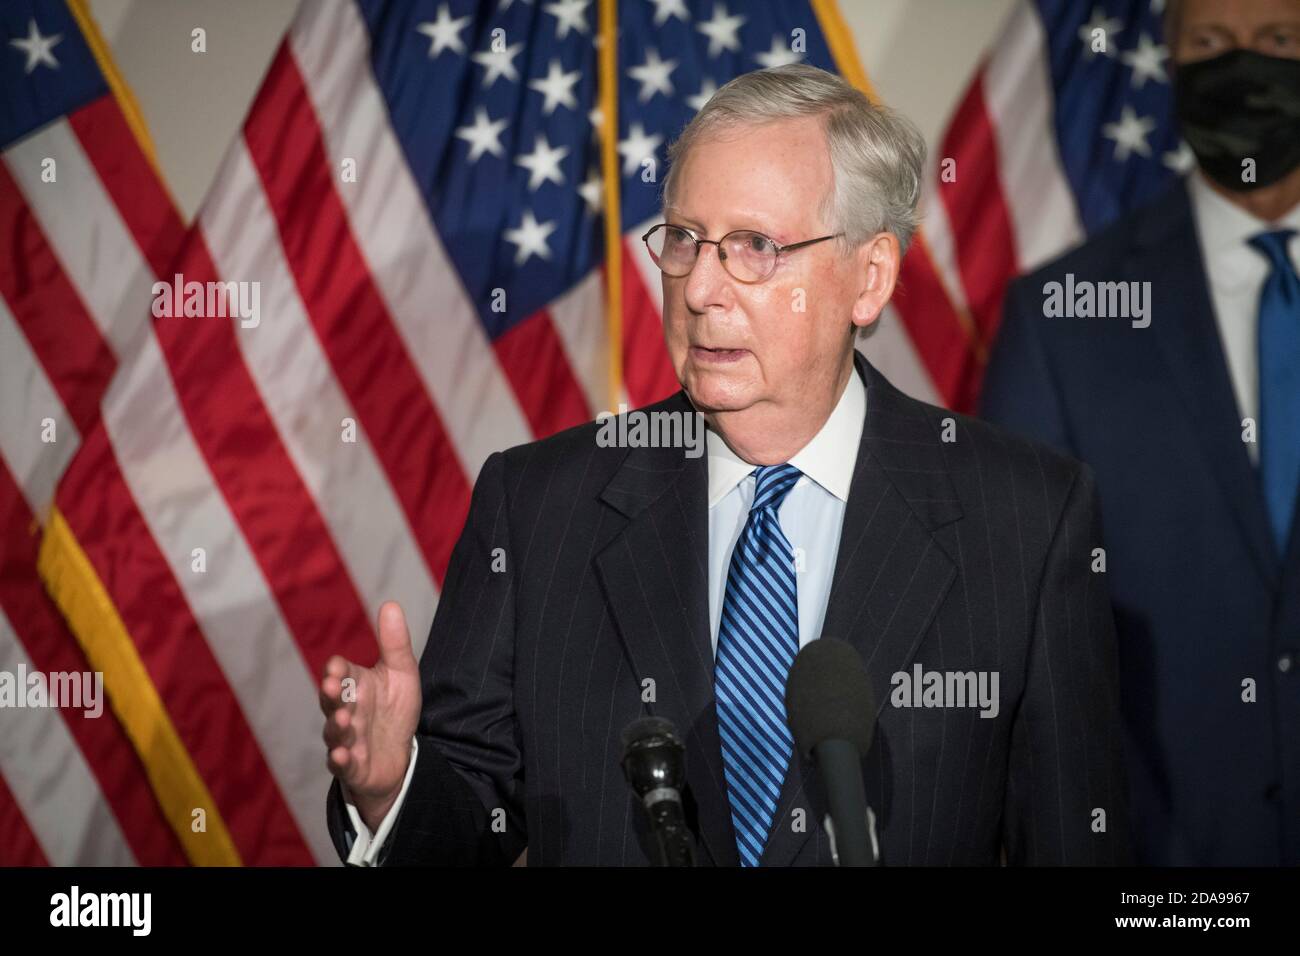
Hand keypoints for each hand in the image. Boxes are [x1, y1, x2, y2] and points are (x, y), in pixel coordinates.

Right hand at [320, 601, 421, 831]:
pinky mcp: (351, 766)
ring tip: (344, 720)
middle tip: (332, 685)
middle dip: (330, 694)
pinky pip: (341, 764)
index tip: (339, 665)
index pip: (339, 673)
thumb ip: (394, 643)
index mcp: (354, 686)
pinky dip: (340, 760)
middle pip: (331, 701)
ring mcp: (345, 739)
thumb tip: (390, 603)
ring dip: (336, 726)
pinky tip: (341, 755)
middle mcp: (344, 711)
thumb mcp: (401, 674)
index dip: (337, 669)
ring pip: (334, 732)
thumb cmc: (394, 711)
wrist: (400, 756)